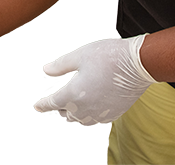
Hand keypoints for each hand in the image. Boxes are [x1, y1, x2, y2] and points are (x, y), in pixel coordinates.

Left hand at [33, 34, 155, 124]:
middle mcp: (85, 109)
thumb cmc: (108, 57)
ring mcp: (100, 114)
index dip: (43, 105)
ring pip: (82, 120)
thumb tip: (46, 70)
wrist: (137, 65)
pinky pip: (96, 119)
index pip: (53, 103)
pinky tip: (92, 106)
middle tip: (58, 101)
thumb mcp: (80, 55)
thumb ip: (61, 65)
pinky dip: (90, 115)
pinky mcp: (113, 114)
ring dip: (75, 114)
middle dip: (61, 108)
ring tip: (74, 106)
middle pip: (67, 114)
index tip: (37, 106)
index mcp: (74, 94)